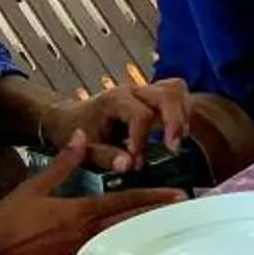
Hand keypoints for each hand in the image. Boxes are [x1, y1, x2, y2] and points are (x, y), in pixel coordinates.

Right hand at [0, 135, 184, 254]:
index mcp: (81, 212)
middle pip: (131, 223)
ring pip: (120, 242)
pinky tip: (130, 251)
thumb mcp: (33, 187)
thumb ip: (62, 163)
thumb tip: (81, 135)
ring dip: (142, 234)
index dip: (153, 197)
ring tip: (164, 229)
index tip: (178, 195)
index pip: (125, 201)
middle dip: (157, 216)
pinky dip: (119, 252)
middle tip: (182, 212)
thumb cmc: (6, 221)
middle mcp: (86, 236)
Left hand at [45, 80, 192, 172]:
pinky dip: (184, 110)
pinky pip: (177, 93)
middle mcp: (132, 91)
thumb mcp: (84, 148)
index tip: (137, 162)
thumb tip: (129, 165)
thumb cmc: (78, 132)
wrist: (69, 117)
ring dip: (182, 115)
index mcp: (114, 101)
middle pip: (167, 95)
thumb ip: (105, 157)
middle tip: (172, 147)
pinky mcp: (153, 94)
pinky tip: (178, 132)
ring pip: (176, 90)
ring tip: (177, 140)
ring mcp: (144, 90)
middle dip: (174, 122)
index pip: (141, 115)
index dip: (143, 139)